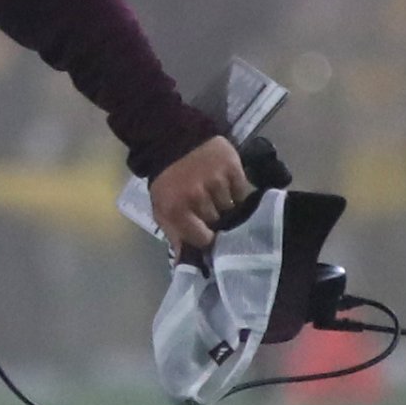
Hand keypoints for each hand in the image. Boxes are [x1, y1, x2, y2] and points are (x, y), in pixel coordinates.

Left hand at [145, 133, 251, 260]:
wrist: (172, 139)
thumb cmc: (168, 182)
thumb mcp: (163, 210)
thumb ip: (176, 237)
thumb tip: (186, 265)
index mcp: (178, 210)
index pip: (205, 239)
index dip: (209, 240)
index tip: (211, 237)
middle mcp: (198, 196)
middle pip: (220, 223)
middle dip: (218, 222)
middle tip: (214, 215)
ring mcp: (216, 180)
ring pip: (233, 208)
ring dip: (228, 207)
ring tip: (220, 199)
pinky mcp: (232, 166)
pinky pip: (243, 191)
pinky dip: (238, 192)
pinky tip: (228, 187)